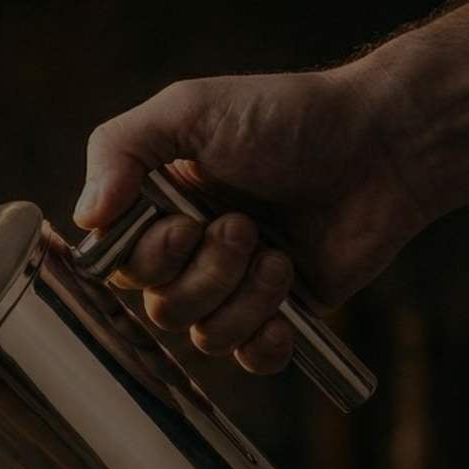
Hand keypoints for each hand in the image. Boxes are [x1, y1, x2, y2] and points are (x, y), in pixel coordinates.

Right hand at [73, 69, 424, 372]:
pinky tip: (286, 310)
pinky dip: (264, 343)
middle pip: (157, 307)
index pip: (116, 265)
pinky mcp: (282, 311)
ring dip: (242, 299)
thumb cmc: (287, 116)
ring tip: (280, 256)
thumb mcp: (188, 109)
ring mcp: (235, 285)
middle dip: (203, 274)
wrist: (384, 143)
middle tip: (245, 226)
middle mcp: (190, 252)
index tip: (183, 225)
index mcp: (157, 208)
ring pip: (203, 335)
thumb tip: (84, 218)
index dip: (145, 261)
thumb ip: (118, 148)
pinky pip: (249, 358)